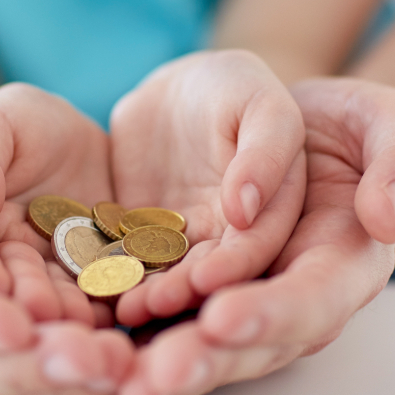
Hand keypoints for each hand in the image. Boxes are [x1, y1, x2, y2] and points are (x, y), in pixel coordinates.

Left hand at [110, 51, 306, 325]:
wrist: (183, 88)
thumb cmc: (237, 87)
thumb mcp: (264, 103)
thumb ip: (269, 149)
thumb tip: (246, 210)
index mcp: (294, 217)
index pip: (273, 254)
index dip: (241, 270)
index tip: (207, 280)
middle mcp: (249, 244)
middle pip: (223, 280)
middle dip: (189, 297)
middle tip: (153, 306)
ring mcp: (200, 248)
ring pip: (181, 281)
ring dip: (154, 298)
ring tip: (124, 308)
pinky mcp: (157, 247)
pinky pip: (141, 267)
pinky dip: (124, 279)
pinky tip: (100, 289)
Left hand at [110, 77, 394, 394]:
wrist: (265, 111)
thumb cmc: (333, 118)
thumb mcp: (383, 117)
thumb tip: (389, 217)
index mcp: (344, 261)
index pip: (314, 300)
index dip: (272, 314)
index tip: (224, 317)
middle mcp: (286, 290)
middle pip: (249, 340)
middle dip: (201, 360)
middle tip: (153, 378)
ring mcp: (233, 290)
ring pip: (196, 336)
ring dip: (156, 359)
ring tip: (116, 374)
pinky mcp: (185, 275)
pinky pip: (156, 306)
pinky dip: (127, 321)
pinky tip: (91, 331)